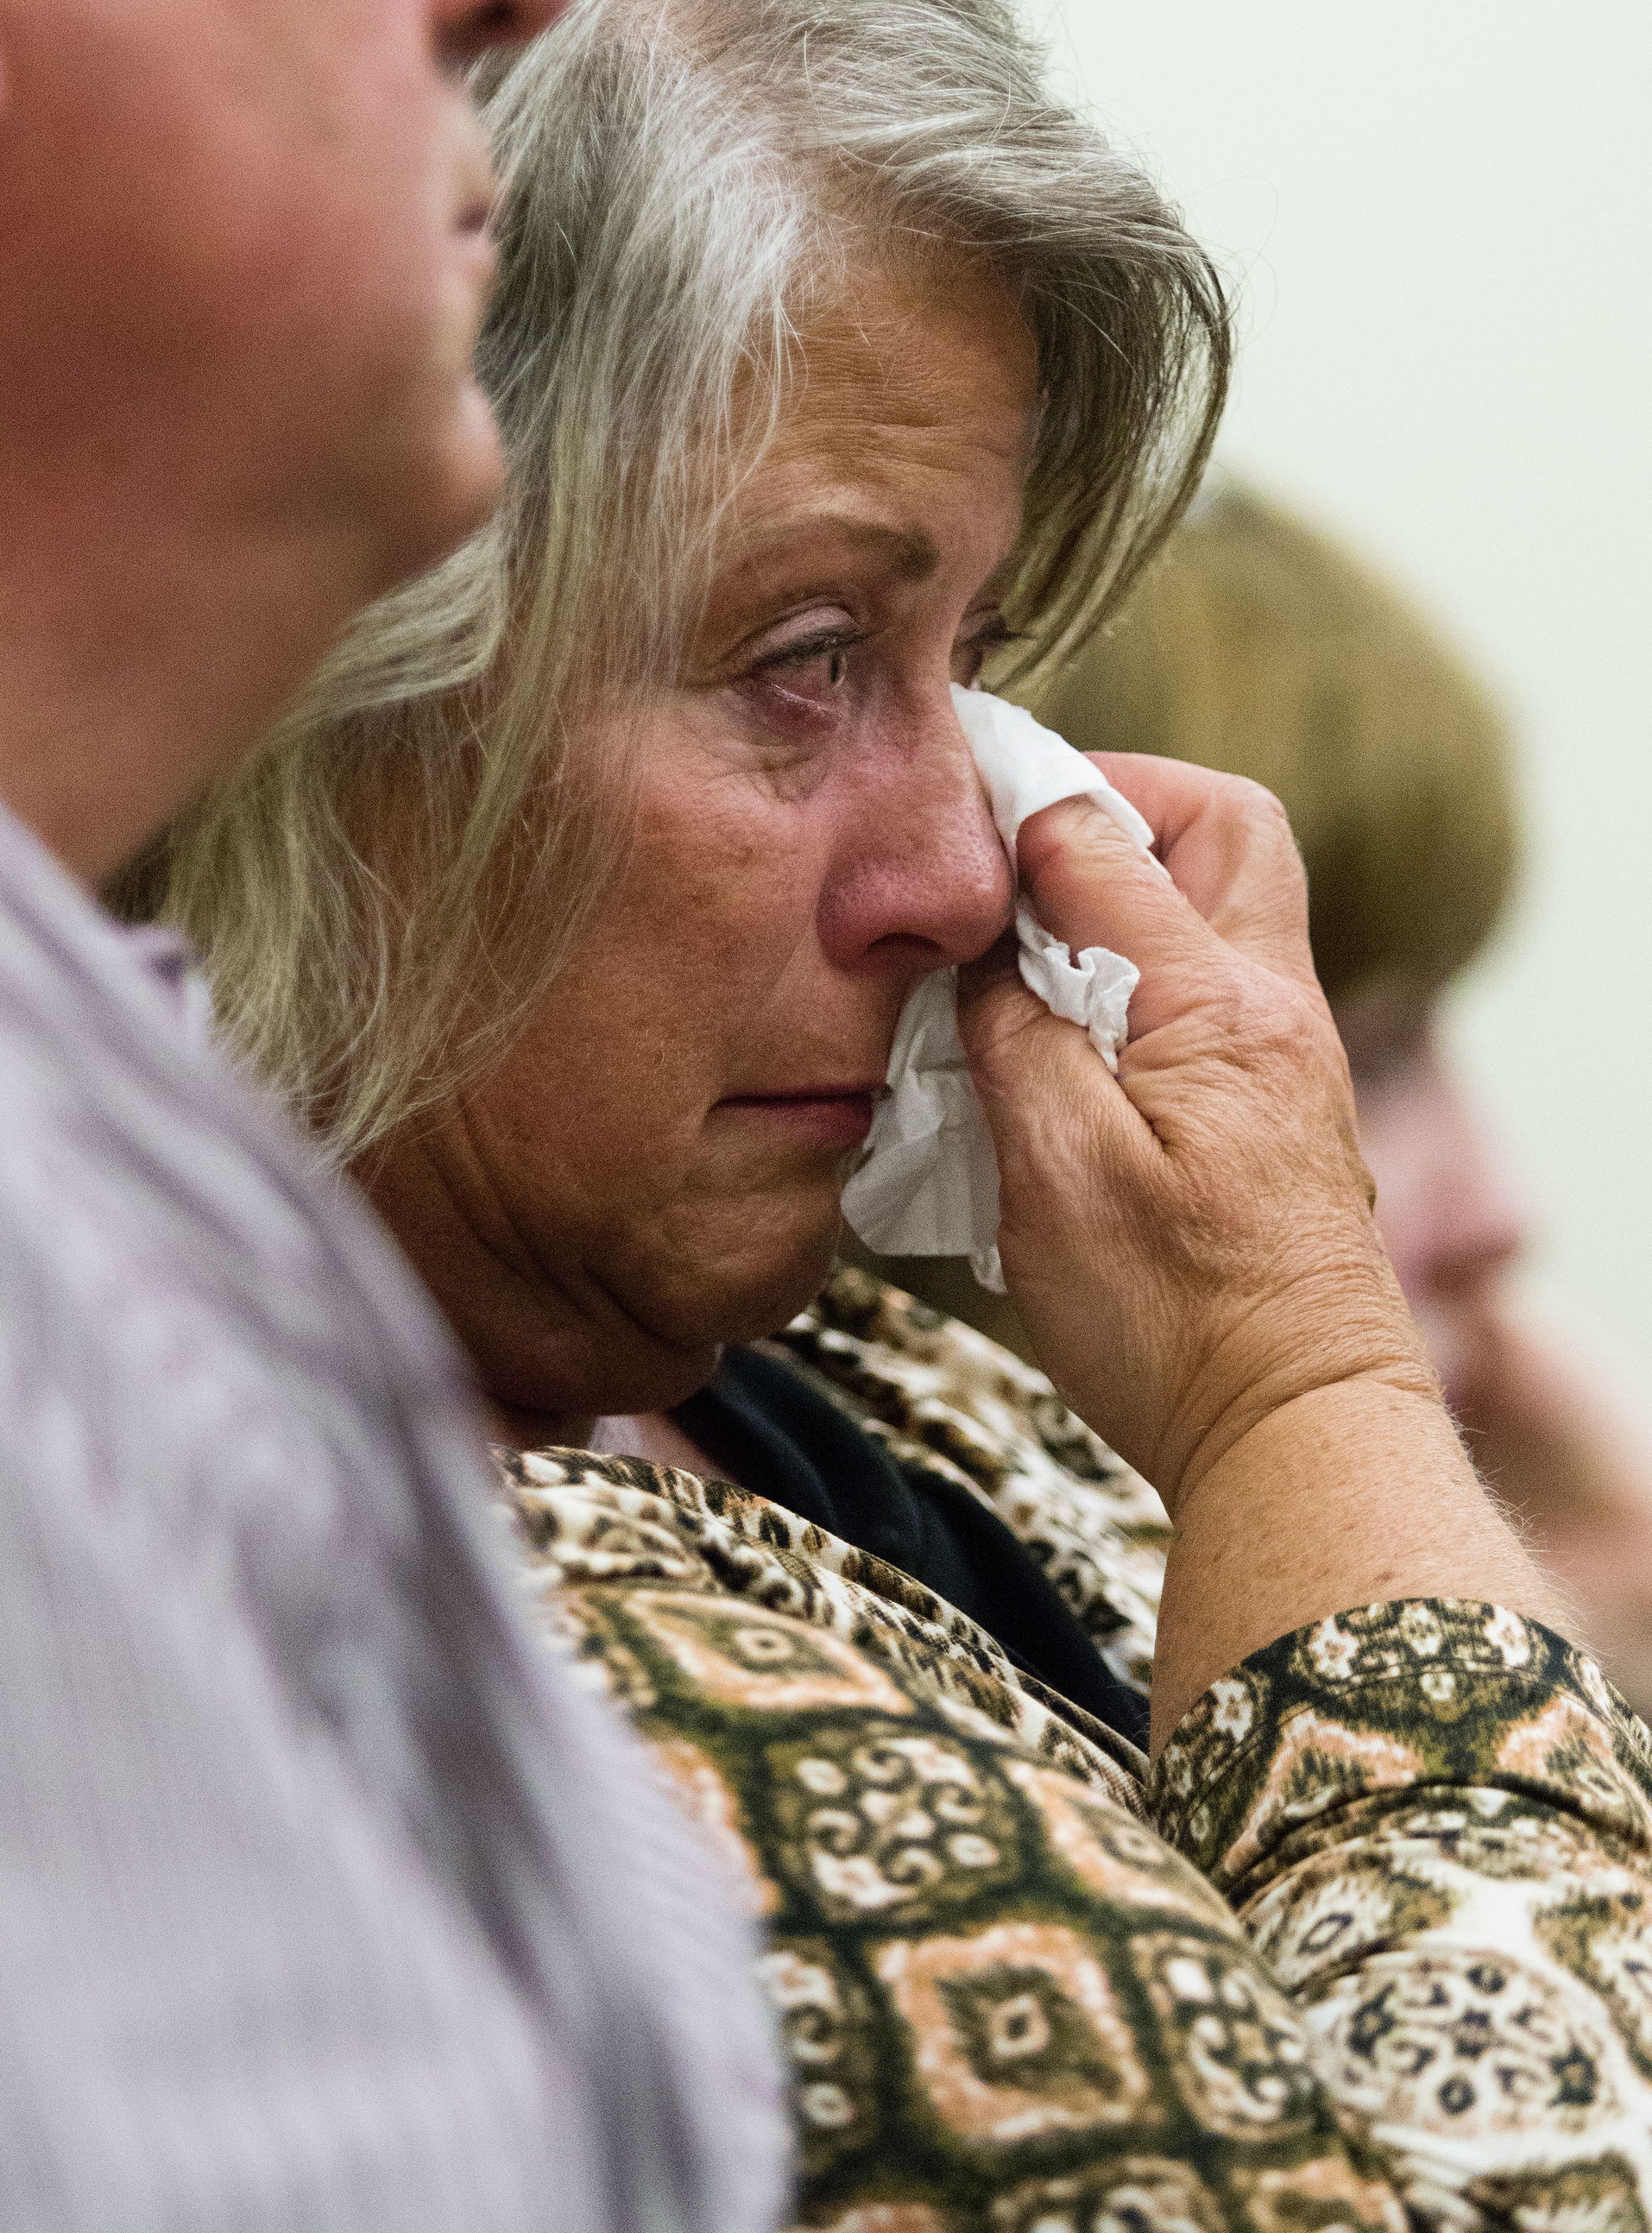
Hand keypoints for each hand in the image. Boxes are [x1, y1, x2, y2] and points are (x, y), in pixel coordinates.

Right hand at [958, 755, 1435, 1513]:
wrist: (1295, 1437)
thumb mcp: (1053, 1168)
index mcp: (1217, 1003)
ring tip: (1026, 953)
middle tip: (1020, 861)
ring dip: (1129, 894)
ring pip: (1224, 906)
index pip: (1108, 840)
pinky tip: (1067, 1038)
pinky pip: (1214, 988)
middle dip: (1119, 807)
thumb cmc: (1174, 1320)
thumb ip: (1012, 1029)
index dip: (1021, 807)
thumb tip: (985, 944)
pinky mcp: (1278, 1110)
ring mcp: (1288, 1058)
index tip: (948, 815)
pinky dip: (1142, 974)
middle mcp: (1275, 1008)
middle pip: (1225, 827)